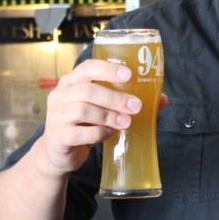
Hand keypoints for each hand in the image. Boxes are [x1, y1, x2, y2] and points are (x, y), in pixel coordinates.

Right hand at [37, 59, 165, 177]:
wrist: (59, 152)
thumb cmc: (84, 123)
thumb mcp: (103, 109)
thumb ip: (128, 101)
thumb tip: (162, 99)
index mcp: (71, 82)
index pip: (87, 68)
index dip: (107, 69)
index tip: (129, 75)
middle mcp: (60, 96)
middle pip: (87, 90)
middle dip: (115, 98)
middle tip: (136, 106)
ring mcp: (56, 117)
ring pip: (82, 110)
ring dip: (109, 116)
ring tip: (126, 122)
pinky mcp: (58, 137)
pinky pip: (79, 133)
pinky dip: (98, 133)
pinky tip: (107, 134)